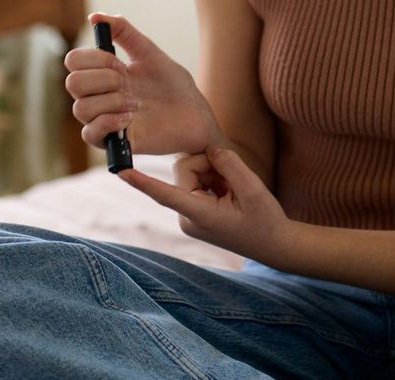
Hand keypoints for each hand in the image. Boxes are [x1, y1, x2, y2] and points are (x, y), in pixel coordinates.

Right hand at [64, 13, 220, 155]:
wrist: (196, 115)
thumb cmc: (174, 86)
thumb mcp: (150, 53)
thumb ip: (124, 32)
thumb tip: (94, 17)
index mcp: (103, 74)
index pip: (74, 62)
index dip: (93, 59)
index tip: (120, 62)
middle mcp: (99, 96)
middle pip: (73, 83)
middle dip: (103, 79)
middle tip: (129, 83)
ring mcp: (104, 119)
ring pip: (80, 108)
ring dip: (111, 101)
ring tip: (136, 104)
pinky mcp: (113, 142)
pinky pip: (90, 133)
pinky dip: (109, 121)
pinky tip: (130, 118)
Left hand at [119, 145, 292, 262]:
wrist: (275, 244)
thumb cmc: (265, 220)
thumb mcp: (252, 188)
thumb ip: (229, 164)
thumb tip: (210, 149)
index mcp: (198, 215)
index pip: (164, 194)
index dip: (142, 182)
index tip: (120, 172)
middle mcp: (187, 217)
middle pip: (184, 170)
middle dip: (208, 165)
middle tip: (233, 177)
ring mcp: (189, 215)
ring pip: (191, 174)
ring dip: (213, 173)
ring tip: (235, 190)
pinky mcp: (194, 212)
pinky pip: (197, 182)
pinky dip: (215, 180)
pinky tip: (231, 193)